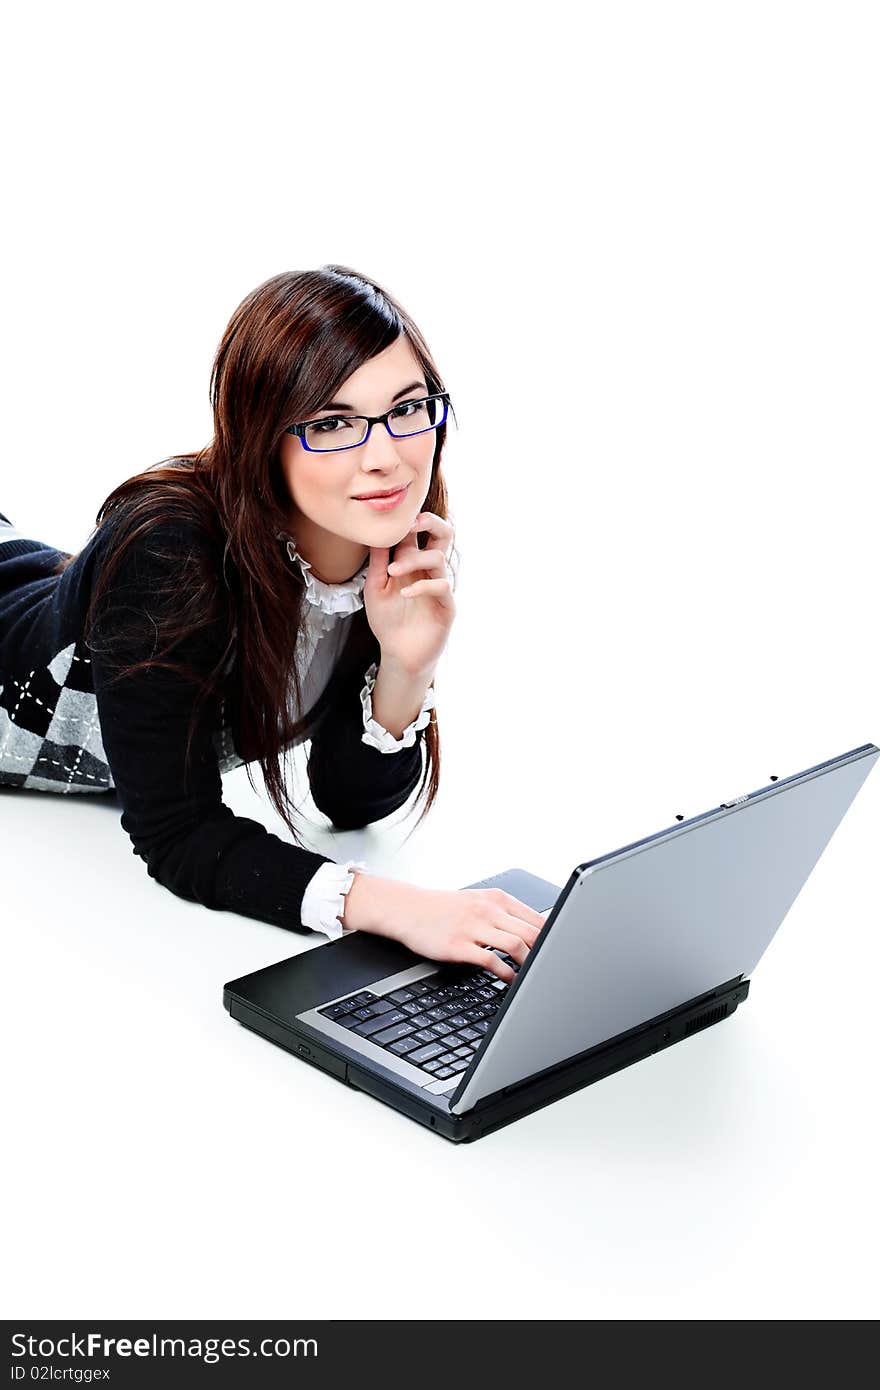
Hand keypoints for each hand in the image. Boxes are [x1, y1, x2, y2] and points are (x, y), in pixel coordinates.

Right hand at [342, 875, 546, 983]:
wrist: (407, 909)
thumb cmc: (442, 908)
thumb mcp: (477, 902)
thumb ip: (504, 914)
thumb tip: (534, 932)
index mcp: (497, 898)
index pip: (537, 918)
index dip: (554, 937)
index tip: (564, 951)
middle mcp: (488, 910)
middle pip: (532, 932)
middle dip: (548, 952)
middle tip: (555, 968)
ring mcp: (474, 926)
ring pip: (516, 945)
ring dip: (530, 964)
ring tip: (537, 978)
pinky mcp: (460, 944)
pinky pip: (492, 960)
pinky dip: (507, 973)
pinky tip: (511, 982)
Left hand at [363, 510, 455, 677]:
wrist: (398, 653)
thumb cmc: (388, 620)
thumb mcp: (375, 587)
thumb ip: (377, 562)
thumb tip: (373, 532)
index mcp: (413, 563)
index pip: (419, 531)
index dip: (409, 520)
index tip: (392, 518)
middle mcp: (430, 570)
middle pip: (444, 534)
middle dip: (430, 521)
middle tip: (410, 523)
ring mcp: (440, 587)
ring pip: (438, 557)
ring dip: (413, 559)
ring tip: (391, 571)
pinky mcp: (447, 606)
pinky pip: (441, 586)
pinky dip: (422, 586)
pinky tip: (404, 593)